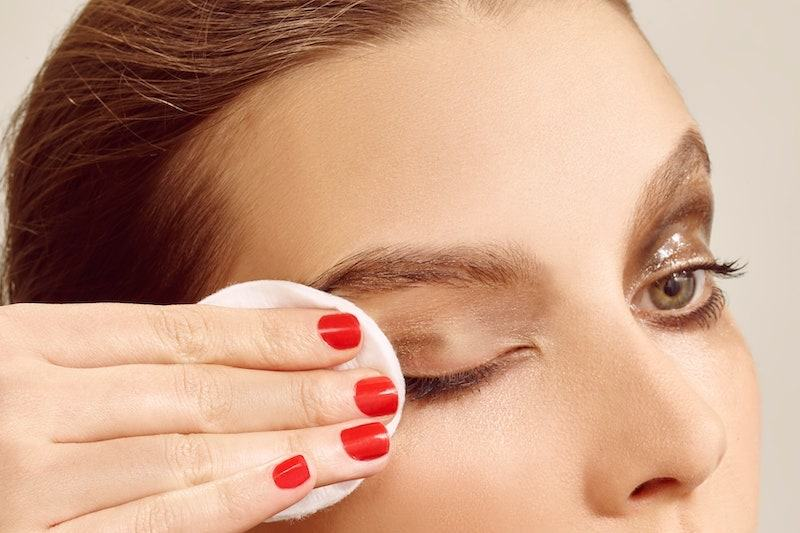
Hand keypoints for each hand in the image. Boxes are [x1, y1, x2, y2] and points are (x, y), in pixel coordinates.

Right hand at [0, 302, 396, 531]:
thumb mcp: (34, 374)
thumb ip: (121, 374)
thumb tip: (247, 369)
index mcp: (27, 342)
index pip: (177, 332)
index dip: (268, 334)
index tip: (340, 332)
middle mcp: (24, 405)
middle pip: (197, 391)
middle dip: (299, 390)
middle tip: (376, 385)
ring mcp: (25, 482)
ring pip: (189, 454)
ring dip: (292, 445)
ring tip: (365, 435)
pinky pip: (157, 523)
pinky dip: (234, 500)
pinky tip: (299, 483)